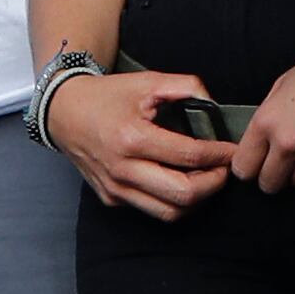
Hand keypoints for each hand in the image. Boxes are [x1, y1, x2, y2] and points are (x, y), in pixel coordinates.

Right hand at [50, 68, 235, 220]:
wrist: (63, 112)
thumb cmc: (106, 96)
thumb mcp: (147, 81)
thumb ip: (186, 86)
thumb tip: (214, 105)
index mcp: (132, 138)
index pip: (189, 156)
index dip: (218, 155)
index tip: (231, 151)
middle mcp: (122, 169)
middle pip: (183, 194)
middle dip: (213, 184)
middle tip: (223, 169)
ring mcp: (115, 188)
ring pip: (169, 212)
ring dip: (196, 200)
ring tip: (206, 178)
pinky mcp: (111, 198)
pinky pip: (151, 210)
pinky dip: (173, 201)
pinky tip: (181, 182)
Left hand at [238, 39, 294, 195]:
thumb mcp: (281, 87)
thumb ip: (267, 117)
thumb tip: (258, 141)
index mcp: (266, 122)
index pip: (243, 168)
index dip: (248, 167)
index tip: (254, 163)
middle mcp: (287, 143)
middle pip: (269, 184)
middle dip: (274, 175)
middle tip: (282, 162)